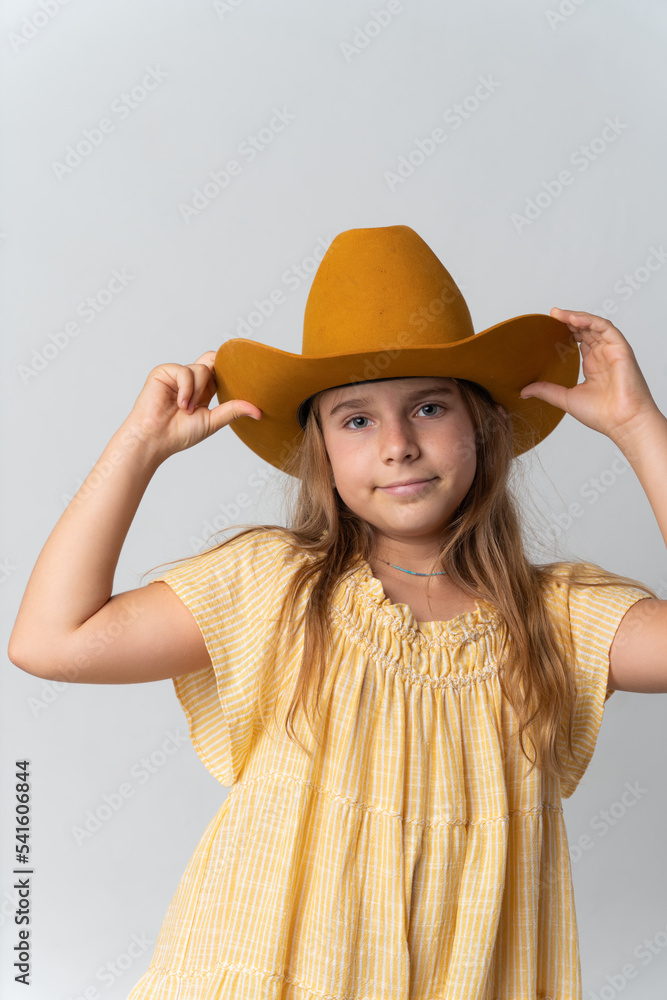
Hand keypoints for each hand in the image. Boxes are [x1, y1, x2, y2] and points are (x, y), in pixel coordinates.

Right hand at [126, 351, 261, 460]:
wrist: (155, 439)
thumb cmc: (178, 434)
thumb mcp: (212, 421)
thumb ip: (233, 410)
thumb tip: (259, 411)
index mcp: (203, 390)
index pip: (221, 371)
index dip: (230, 372)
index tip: (243, 378)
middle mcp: (191, 380)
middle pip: (213, 359)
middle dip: (218, 371)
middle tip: (214, 391)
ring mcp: (177, 375)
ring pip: (202, 369)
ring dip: (198, 392)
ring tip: (186, 409)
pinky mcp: (164, 372)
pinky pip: (185, 371)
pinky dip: (186, 389)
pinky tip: (180, 404)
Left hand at [520, 309, 658, 444]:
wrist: (622, 423)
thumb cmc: (602, 415)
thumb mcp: (565, 399)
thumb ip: (546, 391)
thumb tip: (524, 391)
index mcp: (593, 365)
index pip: (579, 340)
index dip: (565, 330)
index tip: (548, 326)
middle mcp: (603, 356)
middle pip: (586, 329)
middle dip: (568, 320)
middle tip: (551, 315)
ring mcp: (612, 351)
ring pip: (595, 325)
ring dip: (577, 317)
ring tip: (558, 314)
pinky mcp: (621, 349)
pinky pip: (606, 328)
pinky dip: (590, 321)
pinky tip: (574, 319)